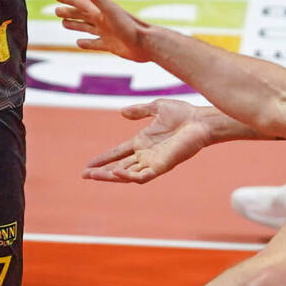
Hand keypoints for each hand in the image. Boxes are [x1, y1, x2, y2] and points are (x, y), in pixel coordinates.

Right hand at [53, 0, 150, 61]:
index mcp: (100, 11)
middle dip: (69, 11)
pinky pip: (94, 43)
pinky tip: (79, 43)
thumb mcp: (110, 10)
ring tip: (64, 24)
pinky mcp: (110, 45)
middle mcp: (102, 20)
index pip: (80, 2)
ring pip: (86, 27)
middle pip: (81, 14)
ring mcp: (106, 33)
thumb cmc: (129, 27)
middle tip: (56, 10)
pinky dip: (86, 43)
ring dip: (75, 25)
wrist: (147, 44)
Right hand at [84, 99, 213, 182]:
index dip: (103, 158)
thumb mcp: (156, 108)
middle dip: (101, 172)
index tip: (88, 164)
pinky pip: (142, 176)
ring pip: (126, 174)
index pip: (118, 153)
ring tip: (94, 175)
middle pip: (118, 166)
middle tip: (85, 175)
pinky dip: (128, 176)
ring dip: (110, 176)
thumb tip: (122, 112)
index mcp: (142, 142)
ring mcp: (153, 162)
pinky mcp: (162, 166)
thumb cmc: (183, 114)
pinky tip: (116, 172)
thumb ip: (139, 111)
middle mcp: (146, 155)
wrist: (200, 120)